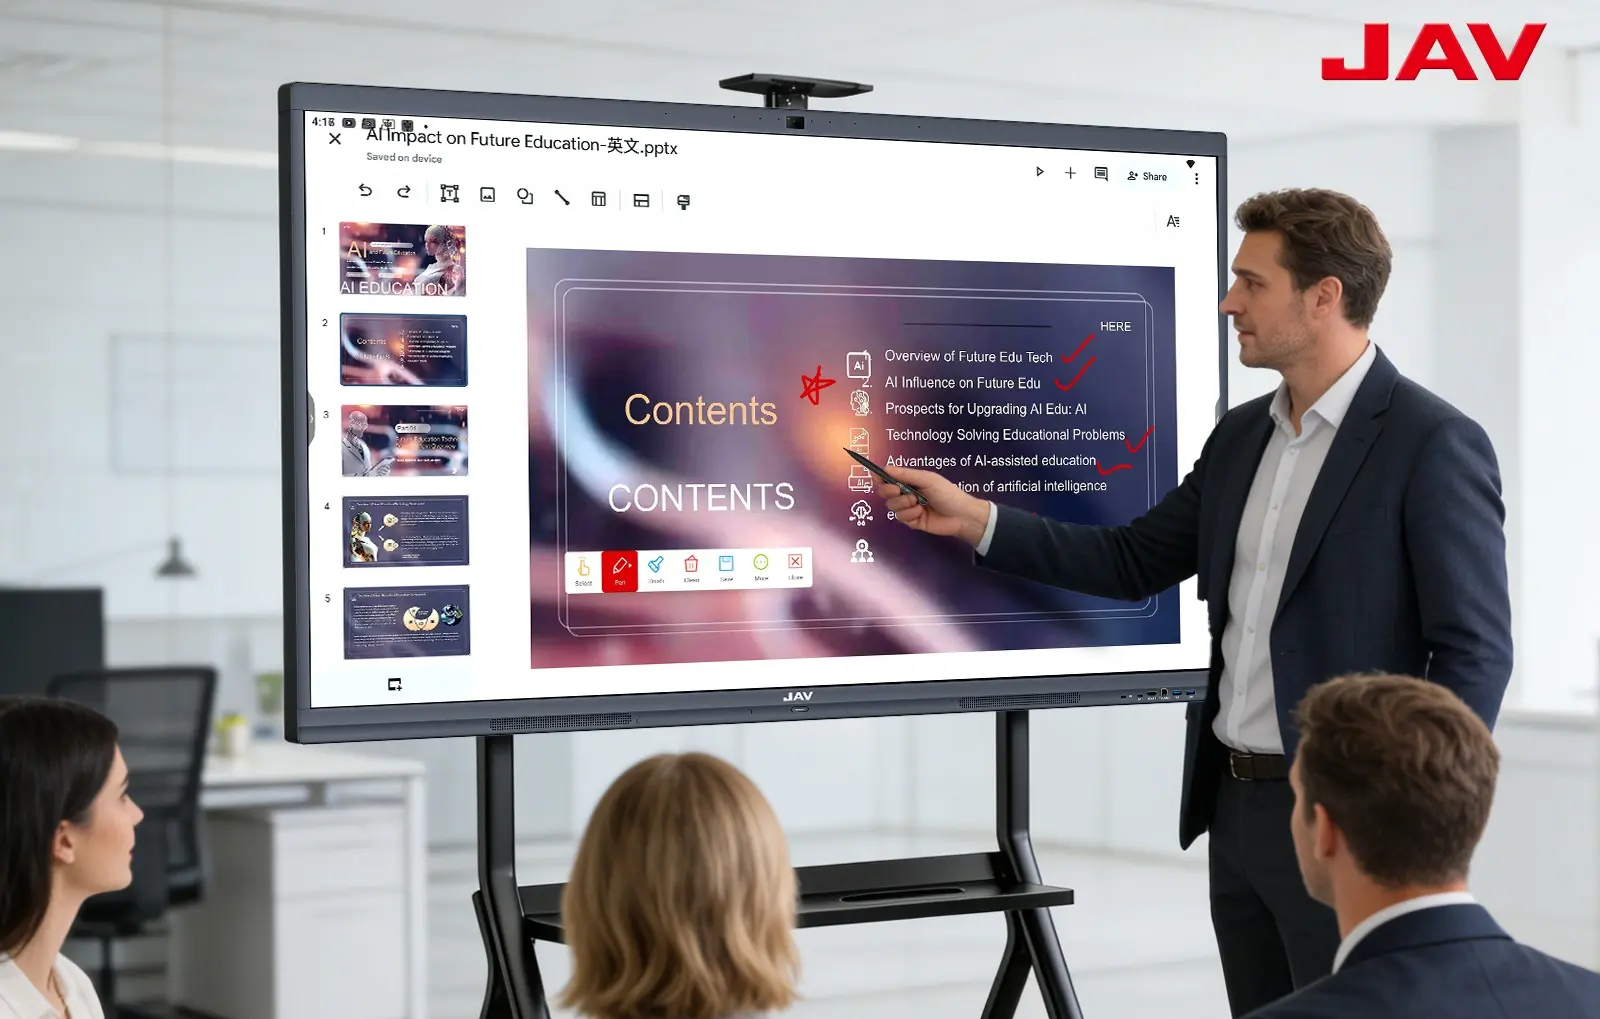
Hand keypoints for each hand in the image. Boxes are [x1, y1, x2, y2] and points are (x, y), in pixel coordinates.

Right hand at [876, 467, 991, 546]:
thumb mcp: (927, 479)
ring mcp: (908, 508)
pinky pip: (900, 518)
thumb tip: (885, 468)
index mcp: (910, 480)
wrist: (961, 515)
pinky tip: (921, 513)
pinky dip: (910, 514)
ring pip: (892, 506)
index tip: (877, 477)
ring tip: (918, 503)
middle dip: (889, 491)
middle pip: (885, 493)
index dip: (880, 477)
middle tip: (899, 490)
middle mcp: (906, 493)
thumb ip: (906, 474)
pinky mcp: (911, 522)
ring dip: (903, 504)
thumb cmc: (947, 493)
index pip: (888, 478)